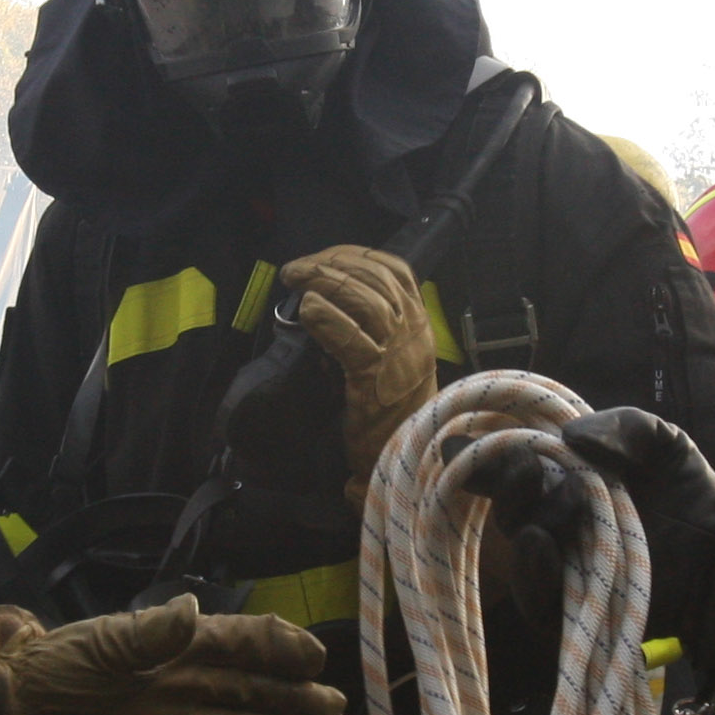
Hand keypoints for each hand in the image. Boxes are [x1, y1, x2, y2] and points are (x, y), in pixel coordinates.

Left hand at [7, 596, 347, 714]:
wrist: (20, 707)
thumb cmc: (61, 661)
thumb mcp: (103, 641)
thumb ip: (150, 633)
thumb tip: (193, 612)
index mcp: (182, 644)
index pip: (244, 642)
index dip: (282, 648)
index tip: (314, 660)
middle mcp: (191, 682)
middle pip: (255, 689)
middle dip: (295, 697)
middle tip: (333, 711)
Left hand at [281, 245, 437, 500]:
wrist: (411, 459)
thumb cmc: (395, 411)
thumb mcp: (394, 361)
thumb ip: (373, 330)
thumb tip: (328, 301)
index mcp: (419, 324)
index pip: (394, 270)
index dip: (355, 255)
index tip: (322, 257)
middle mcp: (413, 333)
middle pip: (374, 278)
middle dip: (330, 263)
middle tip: (296, 268)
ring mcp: (397, 355)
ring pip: (364, 299)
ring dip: (323, 281)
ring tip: (295, 279)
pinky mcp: (375, 381)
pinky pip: (350, 339)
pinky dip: (326, 318)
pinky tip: (306, 310)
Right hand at [465, 408, 714, 655]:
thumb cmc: (693, 494)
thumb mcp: (665, 442)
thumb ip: (625, 423)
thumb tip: (569, 435)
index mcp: (566, 480)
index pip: (512, 468)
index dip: (486, 455)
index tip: (468, 443)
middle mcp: (555, 521)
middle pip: (508, 505)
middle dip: (510, 485)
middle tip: (531, 467)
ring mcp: (562, 565)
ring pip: (518, 545)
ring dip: (524, 520)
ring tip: (549, 509)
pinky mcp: (571, 606)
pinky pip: (535, 597)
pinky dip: (531, 570)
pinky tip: (541, 543)